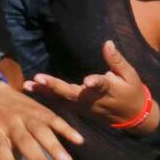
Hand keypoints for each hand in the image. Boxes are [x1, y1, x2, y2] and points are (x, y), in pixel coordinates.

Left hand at [0, 82, 82, 159]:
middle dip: (38, 159)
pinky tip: (79, 140)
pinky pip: (55, 118)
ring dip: (55, 146)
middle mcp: (11, 123)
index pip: (0, 150)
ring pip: (42, 130)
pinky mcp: (40, 110)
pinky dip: (66, 128)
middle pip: (25, 141)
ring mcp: (27, 115)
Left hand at [24, 40, 154, 130]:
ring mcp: (83, 106)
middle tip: (39, 78)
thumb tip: (107, 43)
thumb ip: (117, 60)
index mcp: (109, 90)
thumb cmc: (132, 92)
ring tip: (27, 85)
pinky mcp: (77, 109)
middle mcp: (93, 99)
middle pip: (73, 94)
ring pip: (62, 100)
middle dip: (55, 87)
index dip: (95, 83)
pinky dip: (44, 97)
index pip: (102, 85)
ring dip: (44, 92)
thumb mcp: (130, 75)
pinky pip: (59, 103)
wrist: (132, 117)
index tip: (88, 81)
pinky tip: (29, 89)